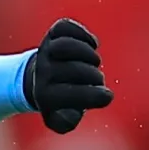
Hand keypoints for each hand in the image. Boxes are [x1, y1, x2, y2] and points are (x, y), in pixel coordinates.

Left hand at [22, 18, 112, 133]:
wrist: (41, 78)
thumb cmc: (61, 100)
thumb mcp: (63, 119)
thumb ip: (67, 122)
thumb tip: (72, 114)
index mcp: (45, 96)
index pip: (73, 95)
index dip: (96, 97)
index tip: (107, 97)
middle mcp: (41, 73)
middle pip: (73, 70)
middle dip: (94, 76)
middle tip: (97, 80)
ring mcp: (45, 50)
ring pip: (64, 46)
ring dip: (87, 54)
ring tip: (94, 62)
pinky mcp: (52, 33)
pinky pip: (65, 27)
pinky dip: (83, 34)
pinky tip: (91, 44)